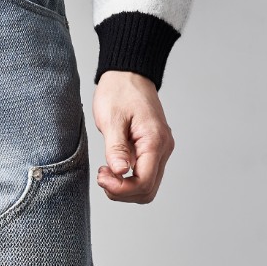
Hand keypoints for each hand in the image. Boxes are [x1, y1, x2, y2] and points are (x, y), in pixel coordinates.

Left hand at [92, 71, 174, 203]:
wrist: (129, 74)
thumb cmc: (120, 91)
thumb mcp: (112, 119)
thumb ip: (116, 147)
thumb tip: (120, 171)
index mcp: (155, 141)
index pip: (144, 183)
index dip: (121, 189)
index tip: (102, 176)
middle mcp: (163, 149)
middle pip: (147, 191)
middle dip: (122, 192)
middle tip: (103, 176)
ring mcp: (161, 150)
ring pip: (147, 187)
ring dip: (124, 189)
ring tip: (107, 172)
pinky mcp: (154, 150)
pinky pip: (144, 176)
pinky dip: (128, 180)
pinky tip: (114, 168)